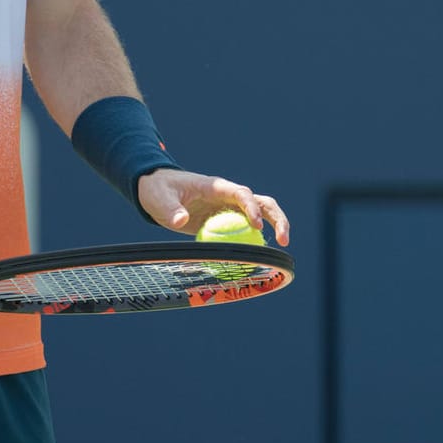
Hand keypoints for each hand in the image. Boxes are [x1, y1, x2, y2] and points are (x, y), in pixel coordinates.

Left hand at [136, 169, 290, 245]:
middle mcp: (228, 195)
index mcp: (216, 186)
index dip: (251, 208)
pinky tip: (257, 256)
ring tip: (282, 247)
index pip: (242, 193)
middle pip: (261, 202)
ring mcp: (229, 206)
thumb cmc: (158, 190)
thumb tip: (182, 221)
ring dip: (274, 226)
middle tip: (284, 239)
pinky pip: (244, 229)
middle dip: (277, 218)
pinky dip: (254, 240)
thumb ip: (170, 210)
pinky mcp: (226, 218)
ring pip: (260, 214)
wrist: (157, 189)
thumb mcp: (159, 199)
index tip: (256, 227)